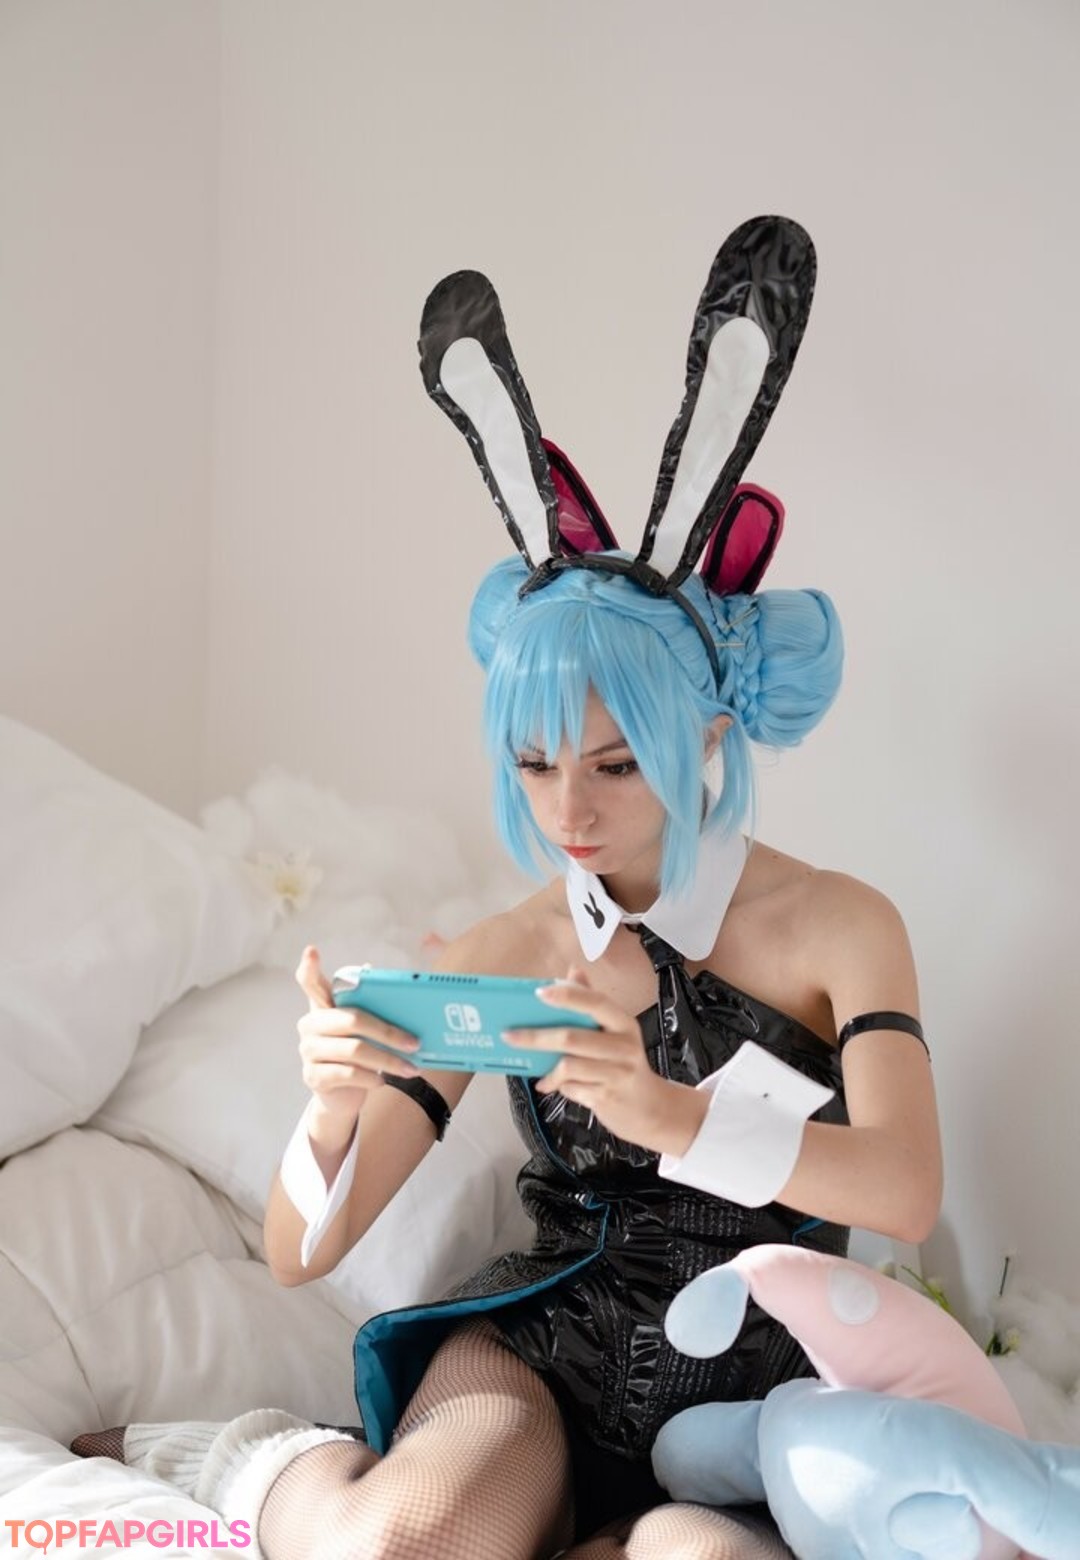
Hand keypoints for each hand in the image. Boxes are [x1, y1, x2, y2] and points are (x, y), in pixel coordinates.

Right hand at [295, 946, 420, 1127]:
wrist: (339, 1097)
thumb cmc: (355, 1055)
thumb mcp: (363, 1031)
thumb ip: (371, 1007)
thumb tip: (390, 984)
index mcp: (322, 1007)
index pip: (310, 983)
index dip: (309, 967)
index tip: (312, 950)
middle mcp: (310, 1025)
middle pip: (352, 1020)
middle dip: (389, 1033)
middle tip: (415, 1043)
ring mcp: (308, 1051)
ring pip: (355, 1050)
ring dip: (388, 1060)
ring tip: (410, 1068)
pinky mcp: (313, 1076)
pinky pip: (349, 1074)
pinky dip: (372, 1077)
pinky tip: (383, 1081)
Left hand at [506, 965, 704, 1153]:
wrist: (651, 1108)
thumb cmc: (625, 1063)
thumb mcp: (616, 1032)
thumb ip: (592, 1002)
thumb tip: (573, 970)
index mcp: (624, 1024)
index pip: (596, 1003)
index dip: (568, 996)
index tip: (539, 992)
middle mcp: (624, 1047)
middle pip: (572, 1038)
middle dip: (536, 1037)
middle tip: (509, 1035)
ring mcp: (617, 1074)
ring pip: (569, 1066)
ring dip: (548, 1069)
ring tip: (539, 1071)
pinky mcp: (607, 1097)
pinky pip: (572, 1088)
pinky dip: (558, 1086)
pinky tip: (553, 1085)